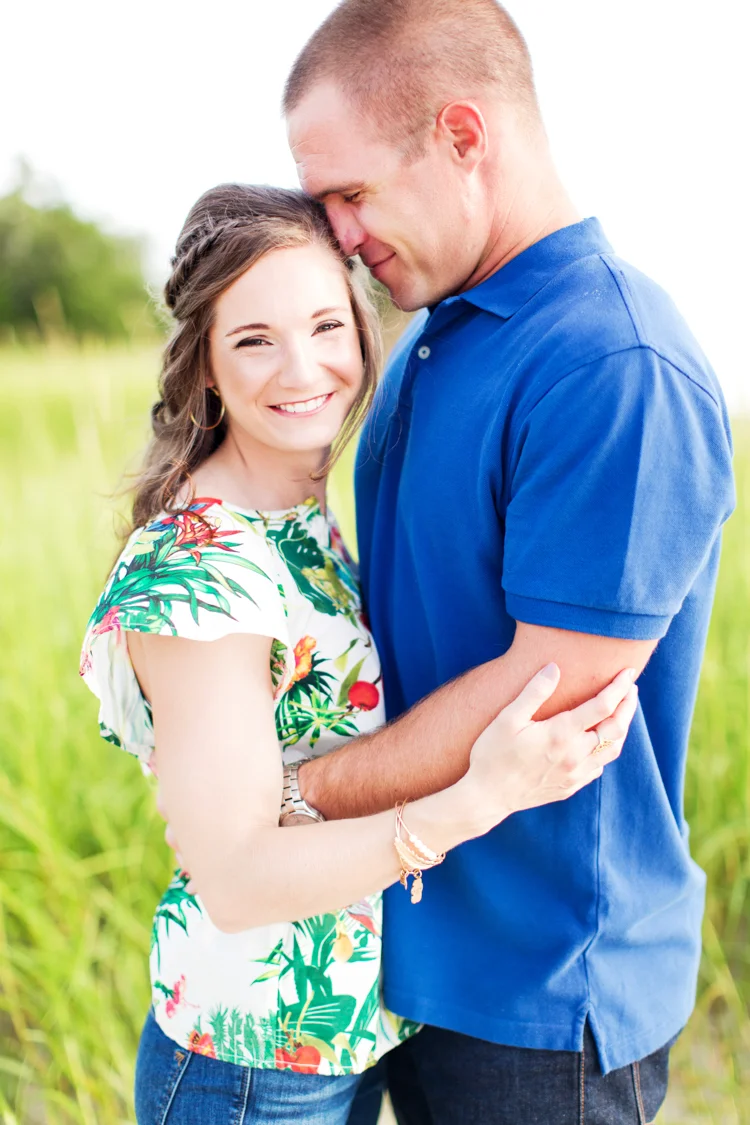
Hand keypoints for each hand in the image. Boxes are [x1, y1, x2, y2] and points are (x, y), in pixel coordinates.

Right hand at [464, 664, 637, 832]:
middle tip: (631, 688)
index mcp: (561, 733)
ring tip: (623, 712)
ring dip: (622, 728)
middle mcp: (575, 754)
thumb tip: (554, 667)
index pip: (602, 706)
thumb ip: (534, 692)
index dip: (618, 687)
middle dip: (627, 705)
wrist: (487, 796)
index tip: (628, 673)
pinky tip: (600, 742)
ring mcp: (575, 774)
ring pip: (612, 749)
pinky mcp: (571, 786)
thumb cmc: (493, 753)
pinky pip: (598, 767)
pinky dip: (606, 750)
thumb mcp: (508, 718)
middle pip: (615, 727)